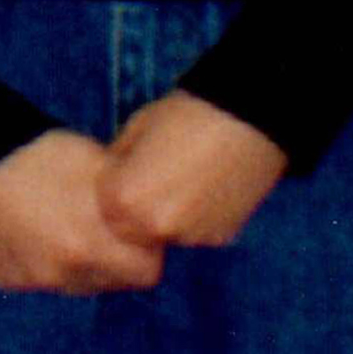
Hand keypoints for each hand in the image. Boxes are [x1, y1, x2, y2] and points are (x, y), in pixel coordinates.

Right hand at [0, 130, 168, 294]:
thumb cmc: (36, 154)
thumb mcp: (94, 164)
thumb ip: (128, 199)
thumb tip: (149, 215)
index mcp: (90, 246)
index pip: (146, 274)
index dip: (144, 250)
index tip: (133, 228)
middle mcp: (62, 274)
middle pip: (111, 283)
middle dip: (113, 258)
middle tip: (98, 223)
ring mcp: (31, 281)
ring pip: (76, 284)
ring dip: (79, 263)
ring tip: (63, 222)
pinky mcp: (5, 281)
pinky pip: (40, 279)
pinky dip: (43, 261)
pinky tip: (32, 229)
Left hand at [93, 92, 288, 254]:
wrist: (250, 119)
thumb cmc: (186, 115)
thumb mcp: (136, 129)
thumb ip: (117, 162)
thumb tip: (111, 176)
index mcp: (125, 198)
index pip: (102, 207)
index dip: (113, 185)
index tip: (126, 168)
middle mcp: (153, 226)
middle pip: (130, 231)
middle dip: (135, 209)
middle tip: (154, 177)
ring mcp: (188, 236)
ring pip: (163, 234)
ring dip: (166, 216)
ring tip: (184, 178)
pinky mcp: (217, 238)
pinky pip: (194, 232)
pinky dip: (194, 217)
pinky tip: (205, 186)